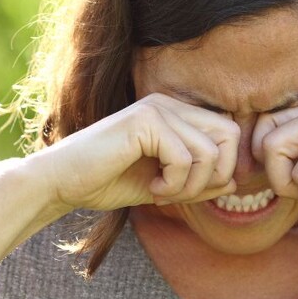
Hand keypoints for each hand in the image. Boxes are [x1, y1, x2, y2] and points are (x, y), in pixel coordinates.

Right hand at [27, 93, 240, 211]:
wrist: (62, 182)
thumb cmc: (105, 182)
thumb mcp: (162, 186)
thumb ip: (197, 182)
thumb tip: (235, 182)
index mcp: (174, 113)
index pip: (227, 134)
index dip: (220, 169)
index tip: (188, 191)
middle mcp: (168, 104)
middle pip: (229, 136)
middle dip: (214, 175)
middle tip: (181, 194)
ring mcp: (156, 108)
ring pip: (209, 151)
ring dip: (190, 185)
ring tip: (161, 193)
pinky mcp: (144, 121)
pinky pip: (184, 158)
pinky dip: (173, 184)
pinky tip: (150, 189)